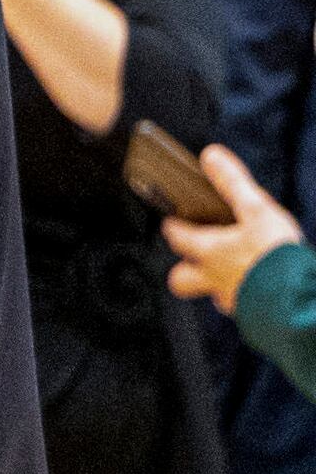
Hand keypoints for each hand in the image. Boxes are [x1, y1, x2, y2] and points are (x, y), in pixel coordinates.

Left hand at [166, 143, 306, 318]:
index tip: (171, 220)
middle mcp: (214, 279)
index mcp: (210, 252)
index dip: (173, 227)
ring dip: (218, 285)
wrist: (301, 303)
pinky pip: (242, 309)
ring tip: (235, 273)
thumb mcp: (257, 210)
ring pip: (214, 296)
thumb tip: (210, 155)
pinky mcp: (254, 318)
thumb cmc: (276, 255)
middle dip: (184, 270)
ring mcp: (233, 301)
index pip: (177, 237)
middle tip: (195, 257)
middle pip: (180, 280)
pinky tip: (262, 291)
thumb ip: (234, 183)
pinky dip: (247, 299)